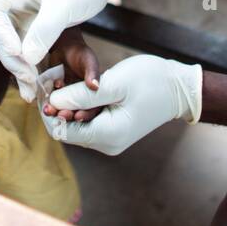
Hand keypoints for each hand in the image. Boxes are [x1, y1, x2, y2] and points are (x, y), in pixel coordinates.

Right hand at [0, 0, 139, 100]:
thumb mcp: (66, 5)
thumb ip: (45, 31)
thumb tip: (26, 58)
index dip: (0, 33)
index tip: (16, 51)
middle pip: (0, 33)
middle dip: (12, 57)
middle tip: (28, 78)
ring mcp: (23, 13)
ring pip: (12, 45)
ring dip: (20, 68)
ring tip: (31, 91)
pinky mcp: (35, 26)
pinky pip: (27, 49)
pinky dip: (31, 66)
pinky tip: (36, 85)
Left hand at [40, 27, 102, 122]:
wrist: (64, 47)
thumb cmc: (81, 54)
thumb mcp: (88, 61)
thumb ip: (92, 73)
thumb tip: (95, 86)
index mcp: (94, 94)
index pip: (93, 109)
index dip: (86, 115)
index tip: (78, 116)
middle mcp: (82, 98)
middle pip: (77, 113)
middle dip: (69, 116)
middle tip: (61, 114)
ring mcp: (69, 97)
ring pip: (63, 110)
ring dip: (56, 112)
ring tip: (49, 110)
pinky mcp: (57, 94)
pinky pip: (53, 102)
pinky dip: (49, 102)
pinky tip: (48, 95)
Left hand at [42, 54, 202, 155]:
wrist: (180, 88)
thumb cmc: (151, 81)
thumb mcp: (113, 84)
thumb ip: (81, 96)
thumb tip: (53, 103)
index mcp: (108, 135)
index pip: (64, 132)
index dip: (51, 113)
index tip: (47, 90)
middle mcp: (108, 144)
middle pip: (69, 131)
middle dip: (59, 110)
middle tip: (55, 83)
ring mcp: (112, 140)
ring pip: (79, 126)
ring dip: (71, 109)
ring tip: (68, 86)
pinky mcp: (115, 132)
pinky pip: (91, 123)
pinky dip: (83, 110)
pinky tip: (83, 93)